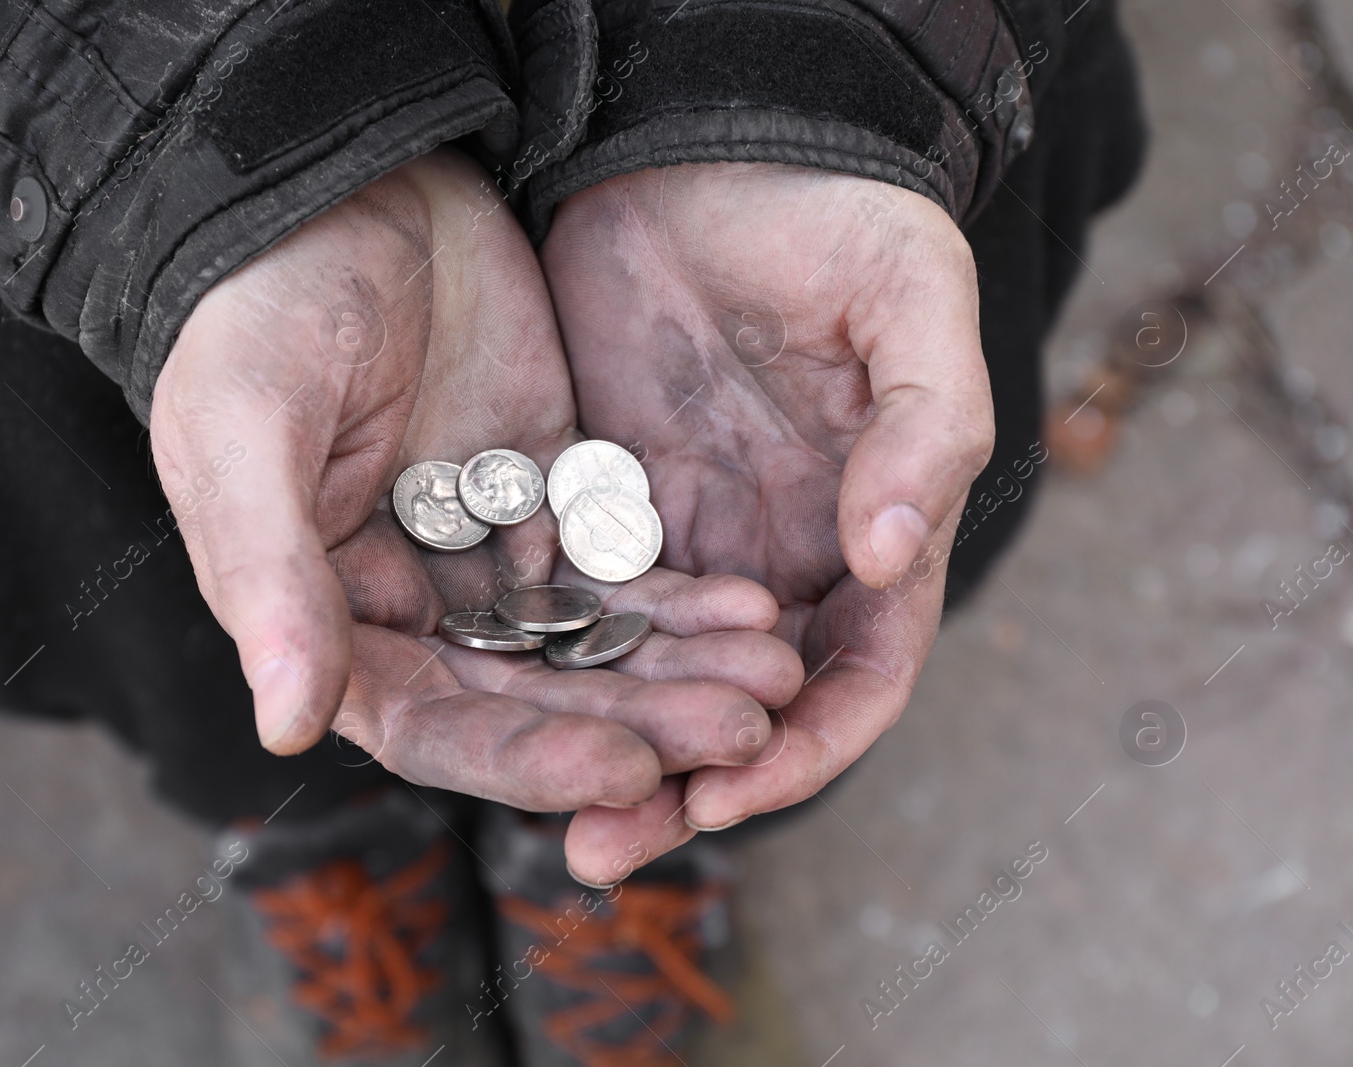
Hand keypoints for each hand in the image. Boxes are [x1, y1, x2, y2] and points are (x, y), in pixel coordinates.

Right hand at [150, 150, 804, 816]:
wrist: (341, 180)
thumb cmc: (259, 306)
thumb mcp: (244, 432)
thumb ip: (270, 578)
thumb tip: (288, 726)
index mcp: (326, 612)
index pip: (432, 722)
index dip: (527, 757)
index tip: (627, 769)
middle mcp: (410, 600)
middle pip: (532, 695)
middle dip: (635, 719)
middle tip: (743, 729)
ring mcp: (485, 547)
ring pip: (589, 639)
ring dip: (677, 667)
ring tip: (771, 676)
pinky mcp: (547, 489)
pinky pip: (619, 560)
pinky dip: (681, 592)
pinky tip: (750, 607)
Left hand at [541, 164, 994, 881]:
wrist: (715, 142)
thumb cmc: (840, 213)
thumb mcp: (908, 303)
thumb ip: (920, 432)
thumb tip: (881, 560)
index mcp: (879, 528)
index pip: (859, 673)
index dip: (805, 747)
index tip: (730, 793)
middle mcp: (789, 553)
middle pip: (748, 704)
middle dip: (685, 782)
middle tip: (604, 847)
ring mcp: (700, 532)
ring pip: (658, 672)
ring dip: (610, 744)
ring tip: (549, 817)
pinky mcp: (613, 500)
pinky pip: (586, 602)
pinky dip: (557, 662)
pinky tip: (501, 707)